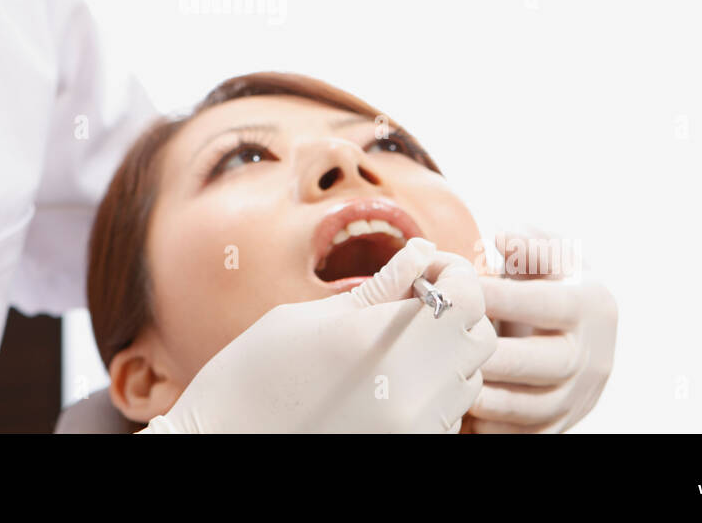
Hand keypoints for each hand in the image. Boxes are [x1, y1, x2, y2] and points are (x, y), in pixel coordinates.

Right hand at [141, 238, 496, 432]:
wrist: (223, 443)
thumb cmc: (251, 375)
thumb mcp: (307, 317)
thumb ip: (378, 288)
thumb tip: (424, 252)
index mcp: (373, 343)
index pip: (465, 296)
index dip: (453, 272)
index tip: (425, 266)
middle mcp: (405, 393)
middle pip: (478, 337)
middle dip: (456, 310)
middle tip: (415, 299)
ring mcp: (411, 430)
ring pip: (470, 377)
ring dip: (446, 351)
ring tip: (399, 341)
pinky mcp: (409, 449)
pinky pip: (451, 413)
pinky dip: (435, 389)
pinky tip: (390, 379)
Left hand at [466, 229, 616, 432]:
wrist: (582, 331)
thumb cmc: (551, 284)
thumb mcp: (550, 257)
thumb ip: (529, 245)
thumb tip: (504, 236)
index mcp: (591, 305)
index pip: (549, 303)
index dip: (506, 297)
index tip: (462, 290)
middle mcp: (594, 352)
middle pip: (550, 362)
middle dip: (500, 357)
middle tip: (453, 347)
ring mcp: (582, 392)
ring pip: (541, 404)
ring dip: (496, 399)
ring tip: (454, 384)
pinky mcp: (566, 421)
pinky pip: (535, 432)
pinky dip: (501, 429)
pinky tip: (467, 416)